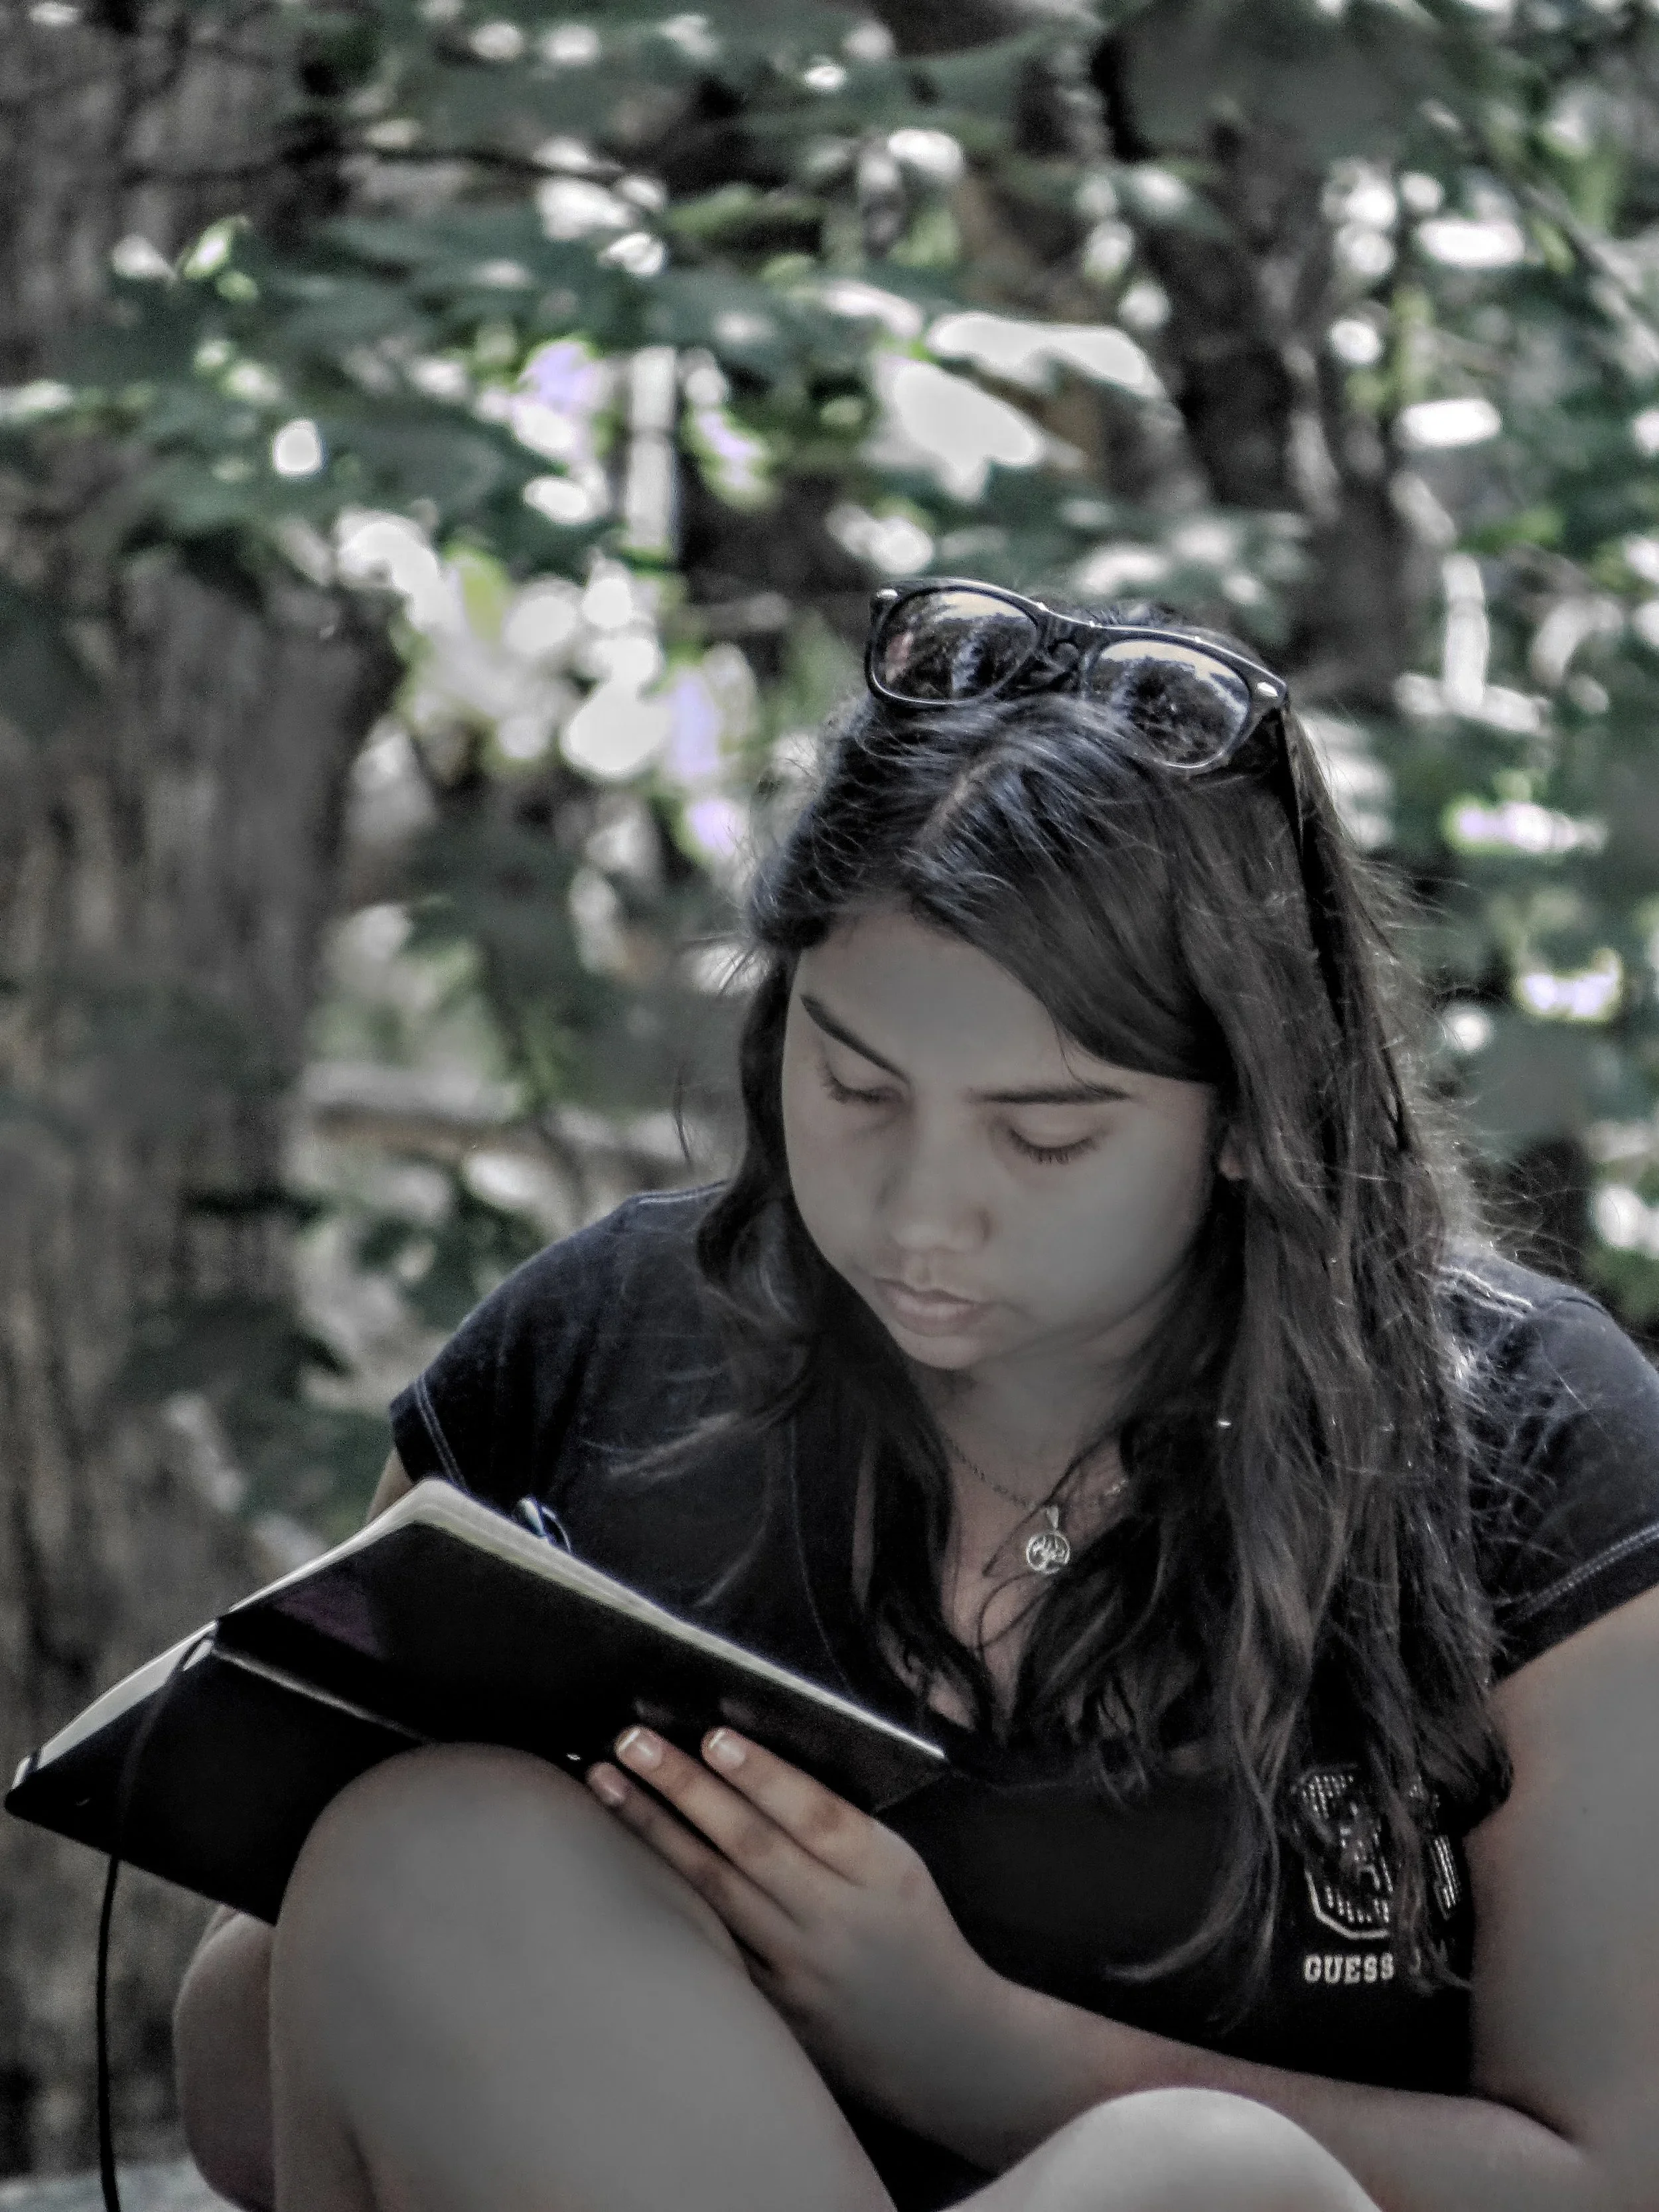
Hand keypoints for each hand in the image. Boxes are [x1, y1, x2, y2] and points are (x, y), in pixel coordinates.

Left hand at [584, 1725, 1021, 2153]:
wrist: (946, 2044)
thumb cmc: (917, 1932)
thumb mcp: (901, 1866)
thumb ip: (838, 1827)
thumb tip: (749, 1764)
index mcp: (882, 1871)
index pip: (815, 1814)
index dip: (763, 1776)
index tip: (713, 1736)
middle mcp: (837, 1918)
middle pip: (751, 1845)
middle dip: (685, 1787)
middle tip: (631, 1740)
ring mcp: (800, 1968)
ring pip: (717, 1890)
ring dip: (656, 1831)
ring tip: (606, 1783)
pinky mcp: (773, 2009)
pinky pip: (714, 1947)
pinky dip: (669, 1901)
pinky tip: (622, 1866)